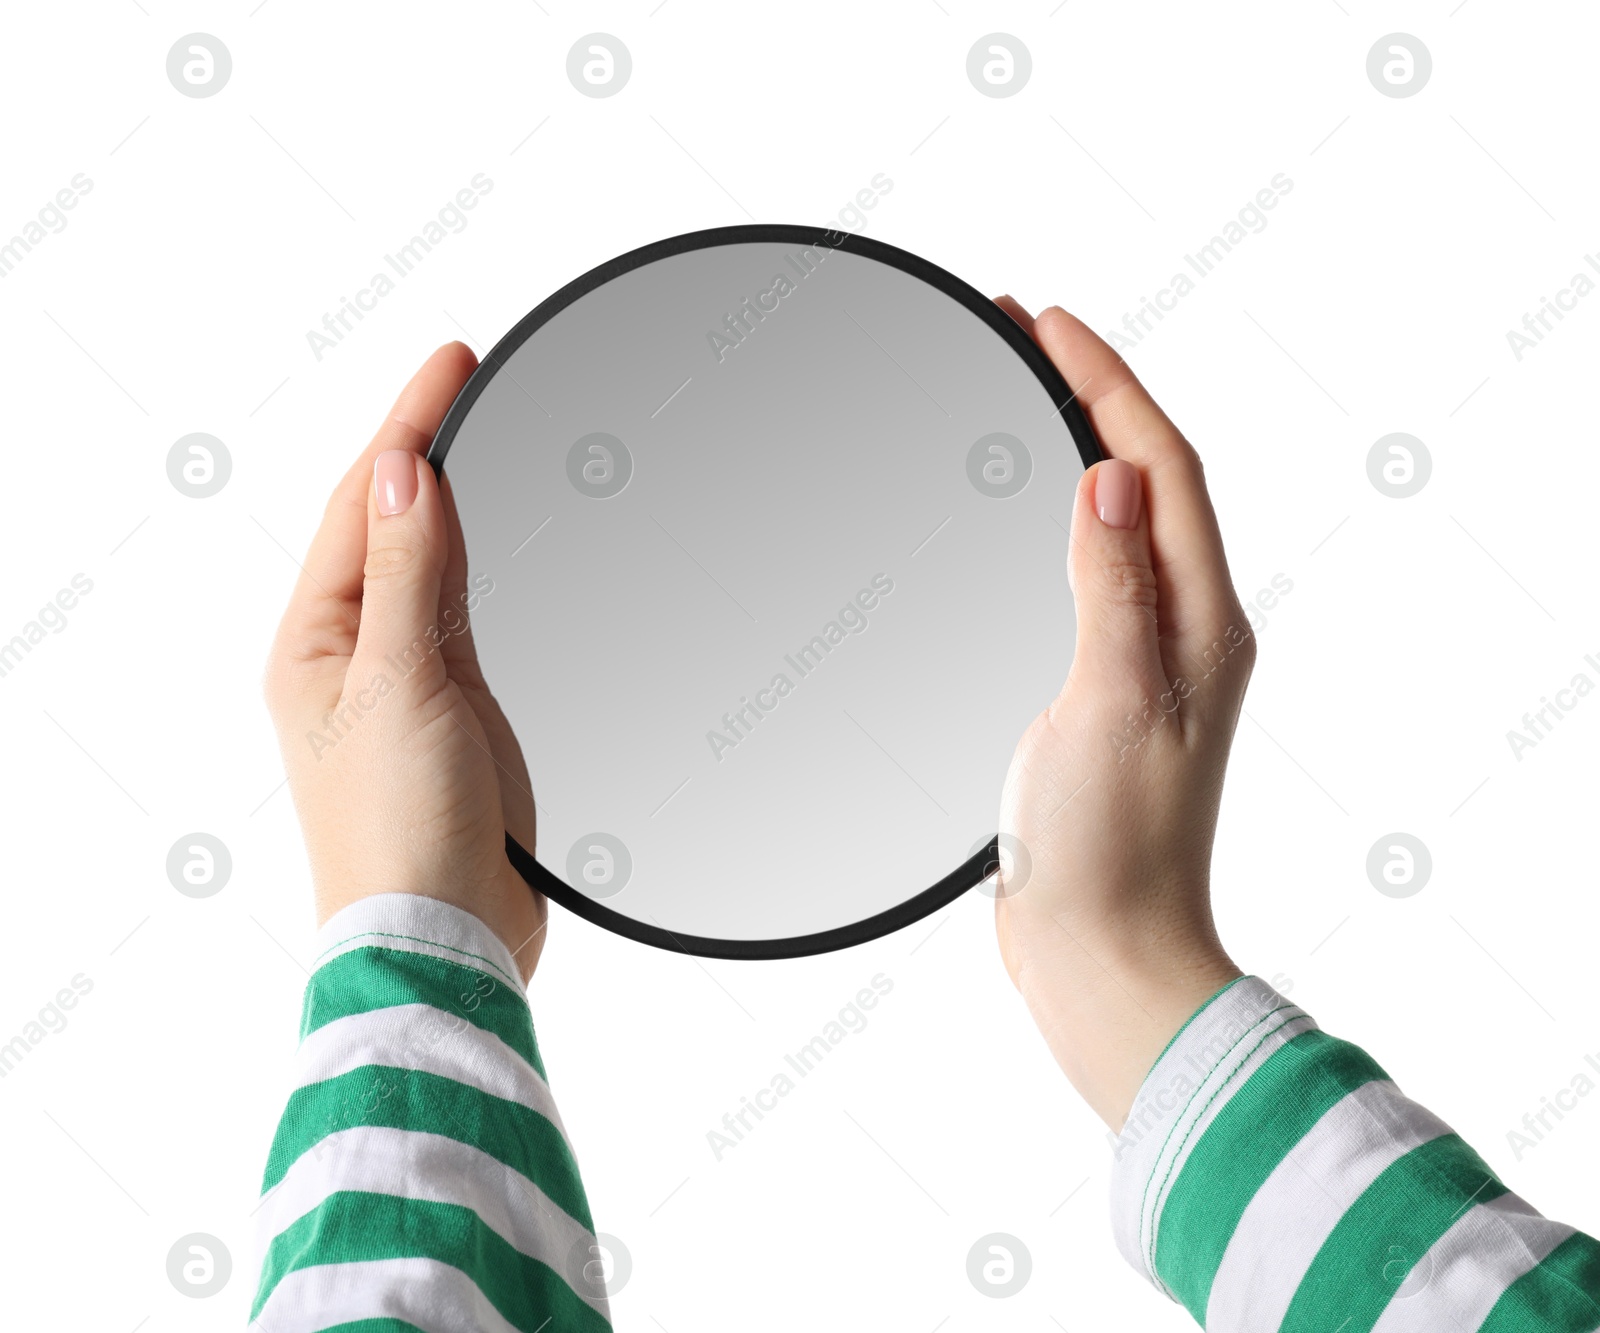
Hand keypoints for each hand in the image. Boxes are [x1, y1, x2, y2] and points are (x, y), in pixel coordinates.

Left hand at [264, 343, 545, 982]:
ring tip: (474, 432)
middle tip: (464, 377)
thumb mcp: (399, 685)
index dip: (405, 428)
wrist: (444, 933)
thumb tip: (402, 473)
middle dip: (422, 449)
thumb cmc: (399, 832)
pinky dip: (479, 562)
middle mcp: (352, 655)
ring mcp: (405, 682)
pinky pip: (463, 613)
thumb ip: (407, 576)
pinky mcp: (456, 710)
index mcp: (315, 643)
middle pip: (387, 524)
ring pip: (427, 564)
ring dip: (450, 500)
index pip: (360, 506)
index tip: (450, 363)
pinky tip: (493, 537)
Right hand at [991, 302, 1248, 1127]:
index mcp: (1200, 623)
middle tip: (1022, 332)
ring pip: (1116, 520)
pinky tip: (1012, 512)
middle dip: (1091, 394)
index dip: (1109, 383)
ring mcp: (1141, 659)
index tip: (1045, 320)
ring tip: (1017, 392)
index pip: (1164, 468)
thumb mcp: (1112, 704)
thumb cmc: (1111, 849)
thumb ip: (1115, 588)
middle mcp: (1182, 629)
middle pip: (1147, 478)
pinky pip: (1084, 572)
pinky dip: (1049, 518)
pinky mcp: (1096, 690)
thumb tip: (1114, 475)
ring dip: (1074, 446)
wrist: (1097, 952)